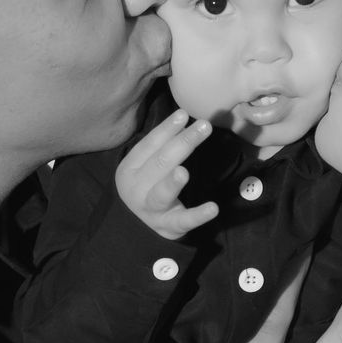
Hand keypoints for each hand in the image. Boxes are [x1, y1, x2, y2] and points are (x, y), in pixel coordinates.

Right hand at [116, 109, 219, 239]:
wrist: (137, 227)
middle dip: (182, 143)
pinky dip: (198, 215)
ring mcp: (151, 210)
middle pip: (160, 164)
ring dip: (172, 183)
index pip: (149, 146)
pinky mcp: (169, 226)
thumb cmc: (148, 187)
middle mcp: (137, 189)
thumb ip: (162, 144)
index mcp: (129, 169)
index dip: (166, 129)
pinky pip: (184, 220)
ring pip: (162, 194)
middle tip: (204, 127)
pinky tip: (212, 208)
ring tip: (183, 172)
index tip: (184, 115)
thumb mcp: (148, 165)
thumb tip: (183, 116)